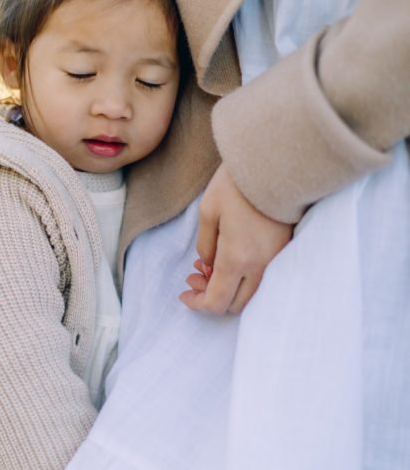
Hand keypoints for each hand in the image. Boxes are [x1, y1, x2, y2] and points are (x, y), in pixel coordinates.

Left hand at [179, 163, 294, 314]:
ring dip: (228, 289)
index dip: (197, 304)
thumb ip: (205, 246)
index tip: (184, 292)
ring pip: (251, 295)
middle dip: (211, 297)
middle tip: (194, 277)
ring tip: (210, 267)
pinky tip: (231, 259)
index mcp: (237, 259)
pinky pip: (263, 279)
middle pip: (234, 305)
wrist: (276, 164)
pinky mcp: (285, 251)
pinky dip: (244, 278)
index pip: (216, 302)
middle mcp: (259, 267)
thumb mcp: (208, 212)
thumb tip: (208, 265)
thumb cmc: (238, 185)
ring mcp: (276, 261)